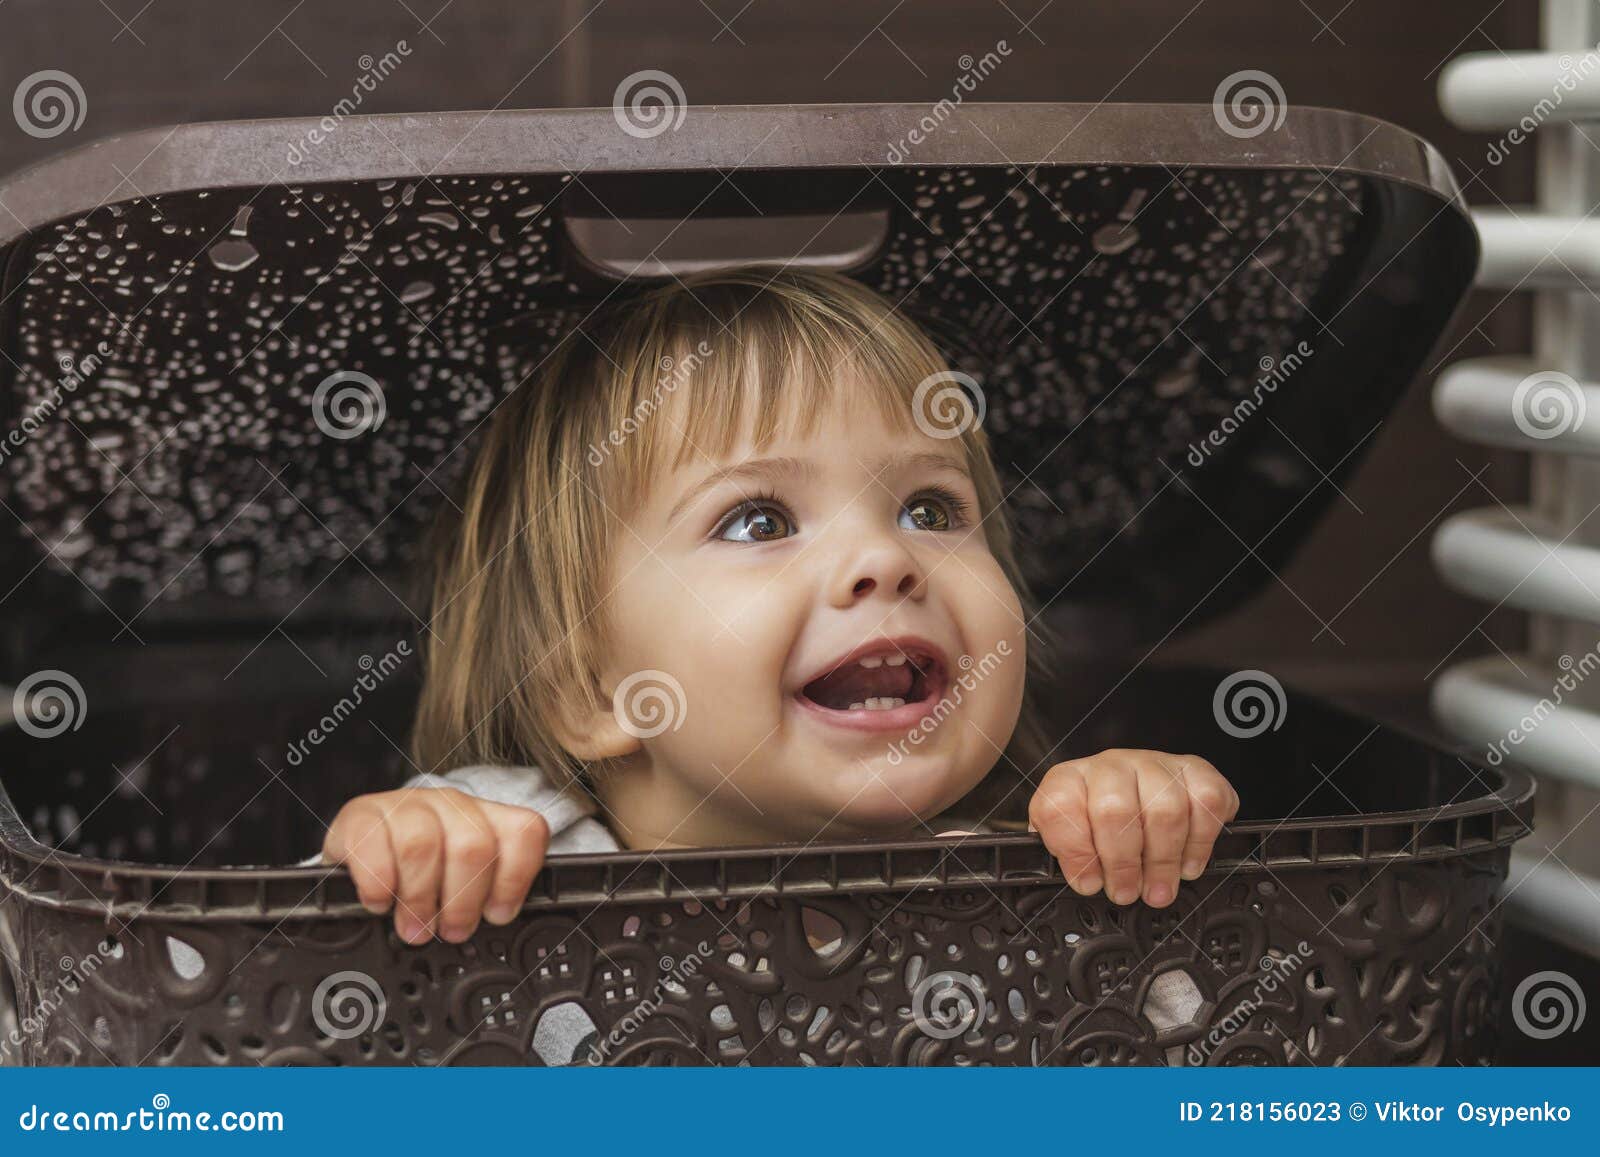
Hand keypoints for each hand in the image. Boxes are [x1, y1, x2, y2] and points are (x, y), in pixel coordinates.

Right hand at [321, 787, 550, 943]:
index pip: (524, 832)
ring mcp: (405, 804)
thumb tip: (495, 924)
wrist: (358, 845)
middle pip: (473, 845)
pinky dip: (378, 884)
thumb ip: (483, 894)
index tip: (497, 914)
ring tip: (415, 927)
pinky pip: (373, 846)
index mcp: (486, 816)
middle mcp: (450, 803)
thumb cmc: (416, 872)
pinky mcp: (361, 814)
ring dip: (420, 899)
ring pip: (423, 845)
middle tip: (451, 931)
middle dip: (464, 901)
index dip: (515, 879)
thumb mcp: (458, 881)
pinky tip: (379, 902)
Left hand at [1027, 749, 1238, 908]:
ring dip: (1163, 861)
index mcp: (1070, 780)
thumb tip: (1085, 882)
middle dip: (1122, 863)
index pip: (1061, 805)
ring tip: (1159, 889)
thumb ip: (1069, 856)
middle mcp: (1111, 766)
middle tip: (1126, 892)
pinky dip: (1200, 842)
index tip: (1089, 883)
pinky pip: (1206, 802)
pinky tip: (1189, 864)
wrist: (1140, 794)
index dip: (1075, 851)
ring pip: (1164, 809)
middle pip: (1115, 810)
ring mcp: (1153, 764)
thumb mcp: (1072, 839)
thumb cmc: (1102, 825)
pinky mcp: (1193, 770)